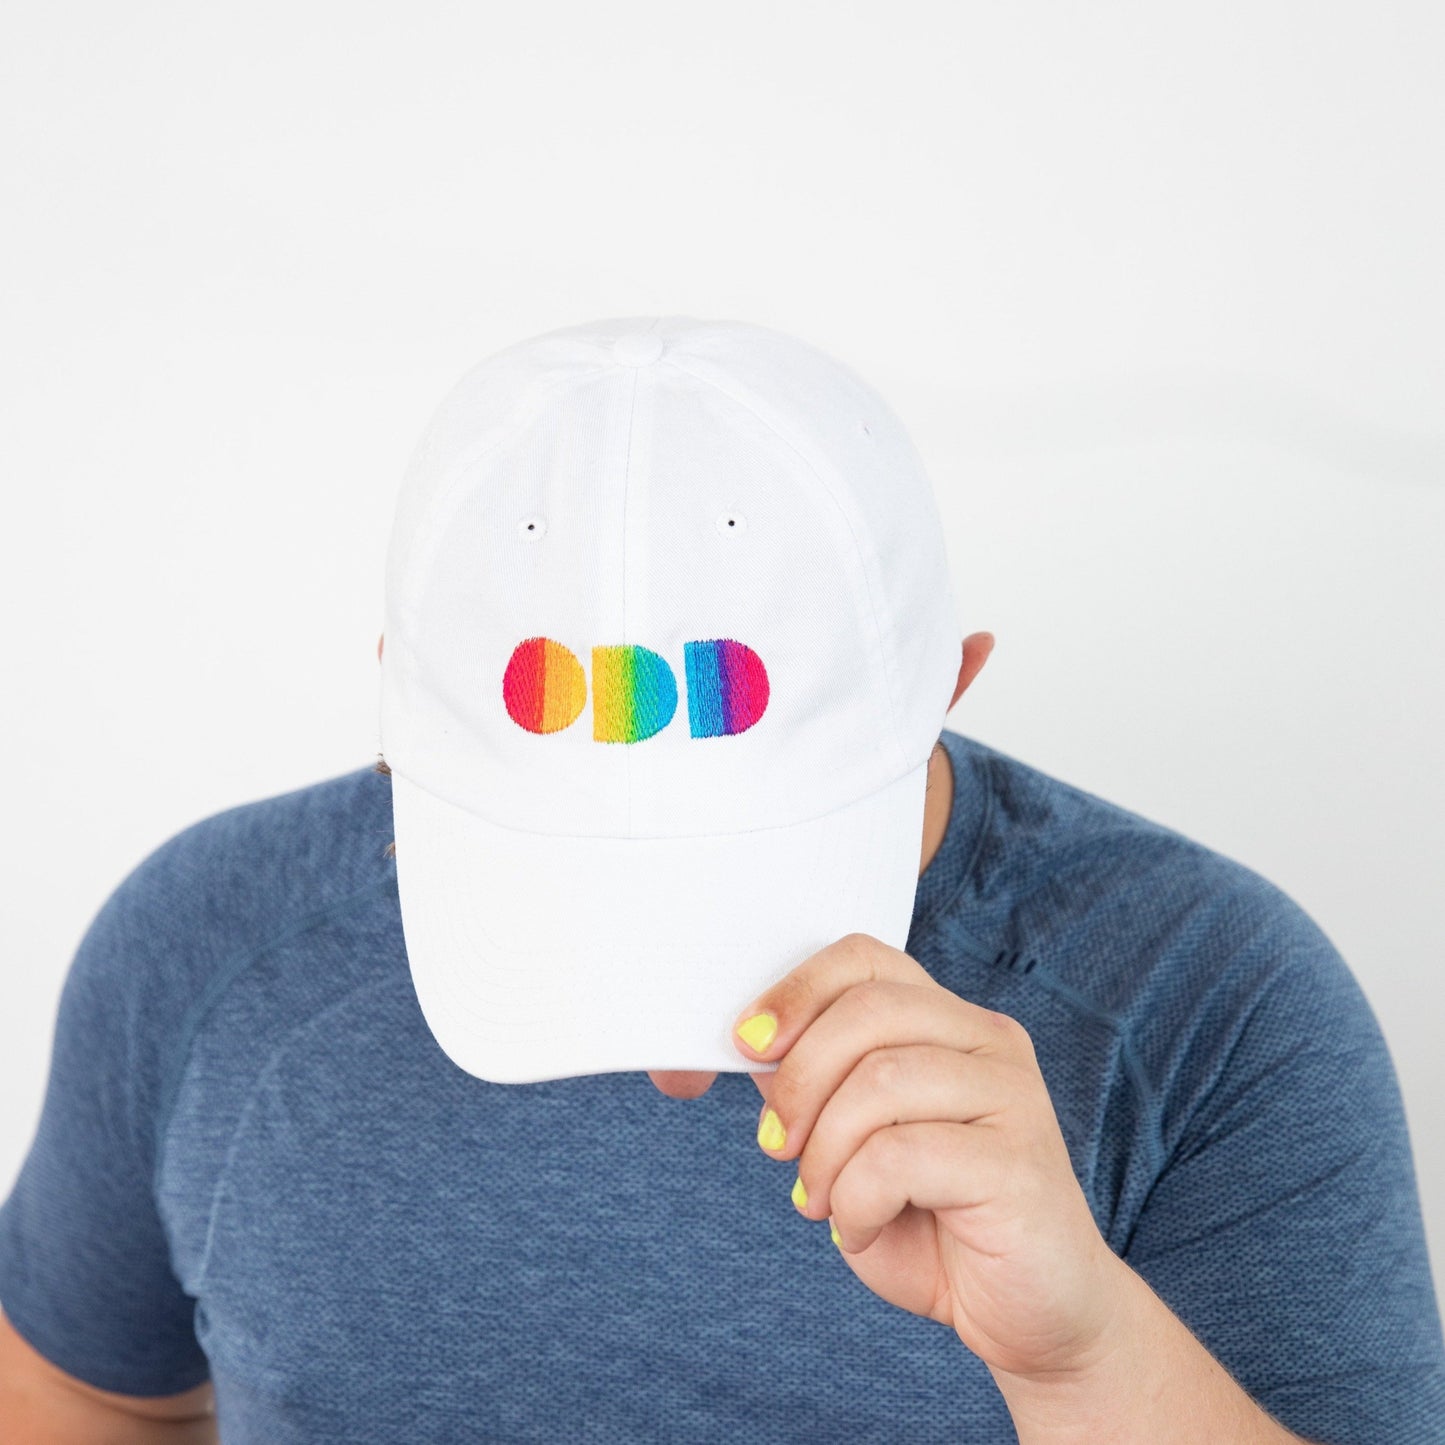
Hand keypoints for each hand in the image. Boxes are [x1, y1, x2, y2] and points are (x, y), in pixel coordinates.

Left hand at [732, 931, 1130, 1384]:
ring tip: (820, 1202)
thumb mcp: (856, 1146)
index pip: (865, 959)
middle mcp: (987, 1041)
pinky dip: (857, 1199)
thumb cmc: (938, 1224)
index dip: (796, 990)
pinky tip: (861, 1229)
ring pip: (879, 1081)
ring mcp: (1011, 1096)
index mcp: (948, 1022)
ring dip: (824, 1152)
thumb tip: (754, 1047)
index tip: (748, 1043)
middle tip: (775, 1145)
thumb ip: (817, 1091)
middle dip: (799, 1080)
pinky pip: (900, 1156)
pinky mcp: (1017, 1161)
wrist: (1034, 1313)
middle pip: (867, 1011)